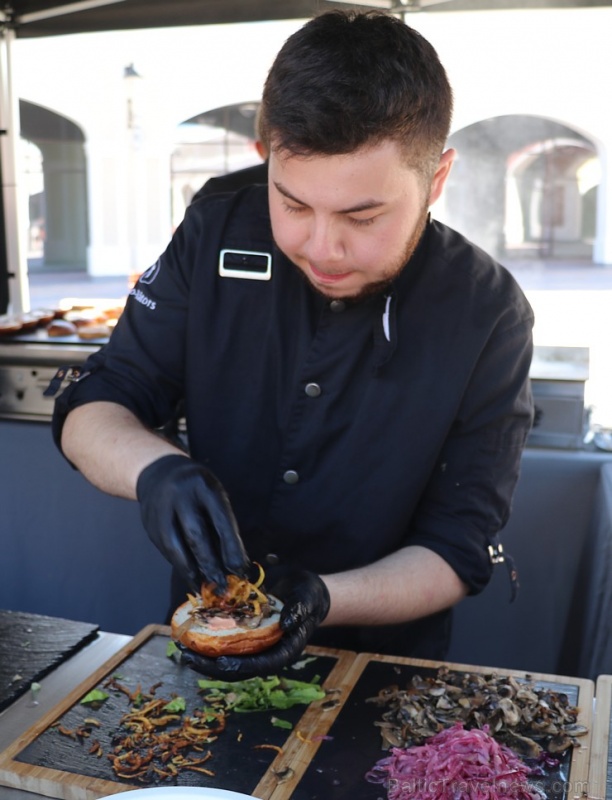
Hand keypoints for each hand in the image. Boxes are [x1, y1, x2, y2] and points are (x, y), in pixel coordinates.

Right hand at [136, 454, 248, 590]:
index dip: (230, 547)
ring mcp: (161, 510)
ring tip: (204, 586)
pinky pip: (165, 549)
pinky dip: (179, 564)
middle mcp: (180, 496)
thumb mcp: (213, 495)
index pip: (220, 520)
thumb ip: (222, 523)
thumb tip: (234, 561)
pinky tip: (190, 575)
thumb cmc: (196, 489)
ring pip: (175, 546)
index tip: (239, 568)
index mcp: (204, 487)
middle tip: (223, 584)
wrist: (158, 472)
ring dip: (191, 570)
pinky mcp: (150, 524)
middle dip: (210, 562)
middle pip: (196, 534)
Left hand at [179, 568, 330, 678]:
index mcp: (285, 650)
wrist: (304, 589)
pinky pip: (225, 643)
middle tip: (188, 657)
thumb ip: (300, 610)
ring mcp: (255, 645)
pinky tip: (191, 632)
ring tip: (182, 648)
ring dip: (204, 658)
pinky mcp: (245, 635)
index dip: (242, 667)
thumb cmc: (309, 595)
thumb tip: (288, 625)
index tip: (221, 663)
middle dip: (212, 667)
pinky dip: (207, 640)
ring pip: (228, 659)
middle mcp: (267, 652)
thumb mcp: (308, 598)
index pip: (264, 666)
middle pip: (239, 669)